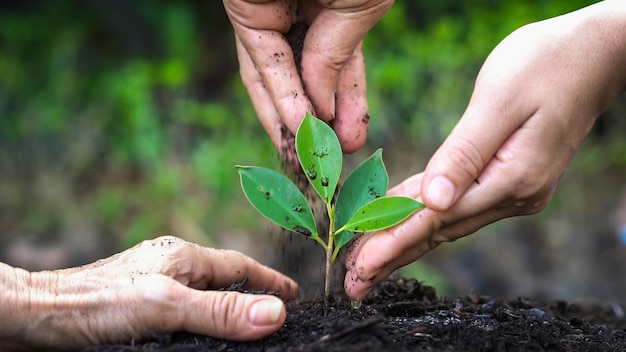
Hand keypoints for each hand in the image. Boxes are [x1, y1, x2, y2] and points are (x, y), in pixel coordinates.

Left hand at [6, 236, 297, 350]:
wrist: (35, 316)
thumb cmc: (97, 305)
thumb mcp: (166, 309)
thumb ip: (218, 312)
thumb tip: (274, 314)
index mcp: (183, 257)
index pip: (239, 266)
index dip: (269, 281)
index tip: (293, 294)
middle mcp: (169, 266)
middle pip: (222, 277)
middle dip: (249, 291)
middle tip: (272, 311)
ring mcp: (150, 283)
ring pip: (199, 292)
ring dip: (222, 303)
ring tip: (240, 321)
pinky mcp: (133, 303)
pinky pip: (178, 305)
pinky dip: (197, 316)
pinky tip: (194, 331)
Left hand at [223, 0, 391, 165]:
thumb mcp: (362, 8)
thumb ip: (340, 57)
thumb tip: (324, 109)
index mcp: (334, 9)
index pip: (339, 65)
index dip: (346, 106)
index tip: (352, 142)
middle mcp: (300, 15)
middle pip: (305, 81)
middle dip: (316, 125)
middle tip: (329, 162)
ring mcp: (271, 15)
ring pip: (277, 80)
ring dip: (292, 124)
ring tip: (309, 161)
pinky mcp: (244, 13)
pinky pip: (263, 63)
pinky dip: (281, 98)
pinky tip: (299, 127)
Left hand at [345, 0, 625, 299]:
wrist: (594, 56)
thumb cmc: (547, 65)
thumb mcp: (499, 102)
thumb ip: (464, 153)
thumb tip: (432, 202)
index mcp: (512, 179)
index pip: (439, 220)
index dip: (395, 243)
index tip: (361, 267)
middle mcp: (514, 195)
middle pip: (440, 231)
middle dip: (393, 256)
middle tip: (354, 283)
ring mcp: (513, 190)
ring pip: (446, 223)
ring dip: (405, 241)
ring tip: (367, 262)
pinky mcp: (509, 179)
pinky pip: (457, 204)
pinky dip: (424, 215)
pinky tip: (399, 220)